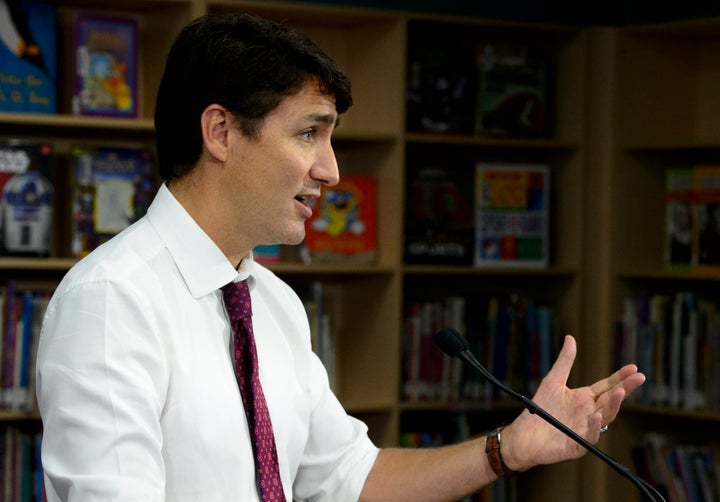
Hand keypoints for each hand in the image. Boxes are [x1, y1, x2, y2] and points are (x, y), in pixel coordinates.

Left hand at [501, 335, 645, 470]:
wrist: (525, 435)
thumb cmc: (540, 409)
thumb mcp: (553, 381)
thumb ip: (564, 362)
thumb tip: (570, 338)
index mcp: (585, 398)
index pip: (607, 386)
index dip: (620, 377)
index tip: (634, 367)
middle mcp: (589, 413)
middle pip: (611, 399)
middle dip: (625, 388)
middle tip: (639, 377)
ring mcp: (586, 428)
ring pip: (605, 416)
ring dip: (614, 405)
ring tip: (620, 391)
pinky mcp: (578, 444)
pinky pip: (590, 435)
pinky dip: (594, 426)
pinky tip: (597, 416)